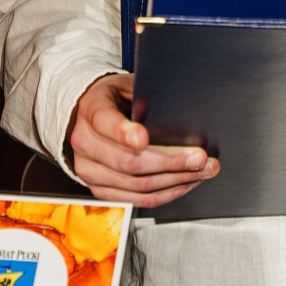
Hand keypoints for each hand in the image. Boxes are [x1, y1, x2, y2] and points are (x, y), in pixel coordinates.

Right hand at [67, 73, 216, 207]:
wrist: (89, 116)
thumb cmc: (115, 99)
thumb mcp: (128, 86)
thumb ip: (145, 97)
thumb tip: (176, 112)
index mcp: (92, 109)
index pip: (105, 122)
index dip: (125, 133)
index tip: (144, 138)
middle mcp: (85, 142)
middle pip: (127, 161)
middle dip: (170, 162)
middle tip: (199, 158)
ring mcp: (89, 169)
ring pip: (135, 184)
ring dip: (174, 181)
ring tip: (200, 172)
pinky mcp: (100, 189)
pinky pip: (135, 199)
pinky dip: (164, 194)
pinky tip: (183, 183)